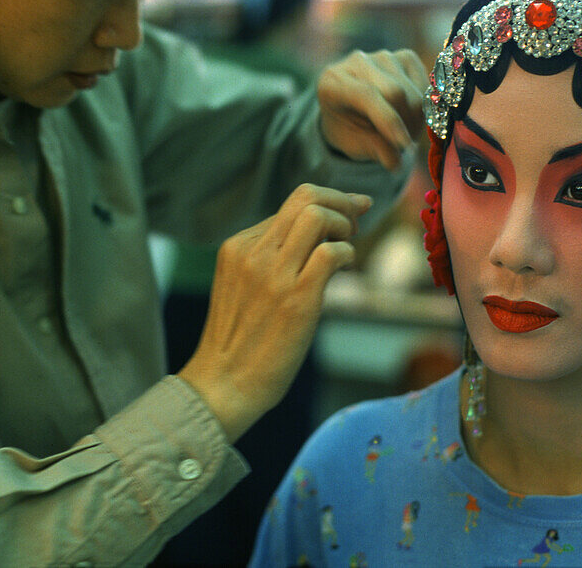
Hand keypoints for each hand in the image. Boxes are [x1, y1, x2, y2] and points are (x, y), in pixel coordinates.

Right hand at [178, 184, 371, 441]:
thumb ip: (271, 259)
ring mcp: (273, 274)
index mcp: (238, 247)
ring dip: (344, 224)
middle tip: (357, 221)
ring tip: (350, 245)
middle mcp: (253, 253)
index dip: (326, 205)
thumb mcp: (244, 286)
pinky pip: (331, 253)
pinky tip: (345, 270)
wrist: (225, 385)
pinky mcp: (295, 299)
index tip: (348, 214)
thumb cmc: (241, 342)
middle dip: (341, 201)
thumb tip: (319, 238)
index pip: (289, 206)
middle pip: (304, 196)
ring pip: (316, 216)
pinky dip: (347, 253)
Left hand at [317, 49, 427, 169]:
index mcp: (332, 82)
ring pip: (413, 90)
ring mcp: (382, 56)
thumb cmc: (350, 128)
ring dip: (416, 119)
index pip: (366, 95)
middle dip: (406, 123)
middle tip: (405, 145)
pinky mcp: (405, 57)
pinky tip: (411, 116)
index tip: (404, 145)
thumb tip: (395, 161)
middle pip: (395, 91)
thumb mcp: (354, 144)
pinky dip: (424, 107)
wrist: (353, 108)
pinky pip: (425, 85)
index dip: (388, 121)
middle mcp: (356, 62)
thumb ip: (372, 149)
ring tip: (406, 132)